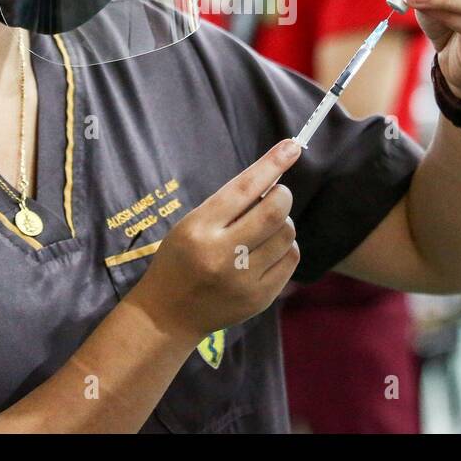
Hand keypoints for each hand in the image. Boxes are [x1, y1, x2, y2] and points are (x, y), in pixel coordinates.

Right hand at [127, 139, 302, 343]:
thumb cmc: (180, 259)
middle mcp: (222, 255)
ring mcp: (243, 280)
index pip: (244, 189)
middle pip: (274, 212)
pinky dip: (286, 246)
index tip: (292, 146)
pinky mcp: (259, 298)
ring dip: (283, 222)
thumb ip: (230, 204)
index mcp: (199, 229)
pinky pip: (291, 259)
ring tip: (264, 229)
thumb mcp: (191, 224)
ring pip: (287, 235)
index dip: (271, 164)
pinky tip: (268, 250)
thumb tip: (274, 177)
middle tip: (276, 196)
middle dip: (282, 196)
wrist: (168, 314)